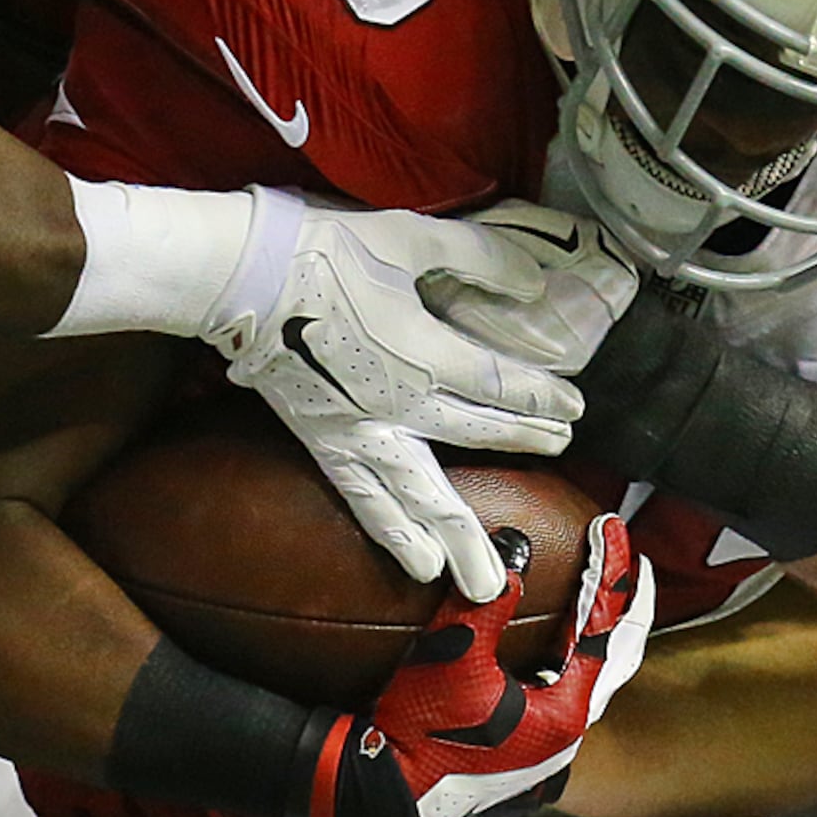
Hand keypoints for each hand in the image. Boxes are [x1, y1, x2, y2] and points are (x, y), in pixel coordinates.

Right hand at [217, 199, 631, 598]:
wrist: (243, 278)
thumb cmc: (326, 251)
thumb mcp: (411, 235)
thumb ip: (479, 258)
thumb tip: (534, 282)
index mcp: (424, 354)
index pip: (498, 383)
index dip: (540, 397)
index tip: (574, 407)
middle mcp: (399, 406)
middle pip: (476, 435)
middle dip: (524, 441)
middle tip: (562, 448)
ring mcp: (359, 434)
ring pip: (422, 495)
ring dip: (460, 535)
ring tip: (491, 580)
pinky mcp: (324, 444)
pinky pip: (364, 500)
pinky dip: (393, 534)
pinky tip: (417, 566)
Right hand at [304, 513, 652, 816]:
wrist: (386, 791)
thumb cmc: (422, 731)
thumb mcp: (455, 654)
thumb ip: (488, 597)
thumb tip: (515, 548)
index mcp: (566, 711)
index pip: (604, 627)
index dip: (609, 570)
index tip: (610, 527)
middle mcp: (568, 729)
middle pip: (618, 654)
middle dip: (626, 603)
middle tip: (628, 558)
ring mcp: (548, 739)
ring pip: (594, 674)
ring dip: (601, 629)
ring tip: (601, 589)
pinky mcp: (525, 741)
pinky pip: (564, 685)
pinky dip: (571, 652)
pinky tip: (554, 634)